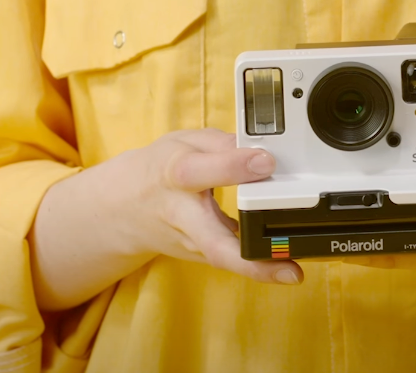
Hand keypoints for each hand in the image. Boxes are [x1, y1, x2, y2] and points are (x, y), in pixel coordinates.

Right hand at [31, 128, 302, 311]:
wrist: (122, 208)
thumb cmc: (160, 168)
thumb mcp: (184, 142)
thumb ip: (221, 144)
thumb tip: (261, 151)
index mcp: (175, 175)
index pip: (199, 173)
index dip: (232, 167)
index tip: (266, 162)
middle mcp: (182, 215)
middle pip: (212, 242)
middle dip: (247, 257)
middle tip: (287, 267)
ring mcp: (191, 243)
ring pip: (223, 259)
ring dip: (259, 268)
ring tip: (293, 272)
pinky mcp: (200, 256)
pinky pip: (230, 260)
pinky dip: (257, 265)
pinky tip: (285, 269)